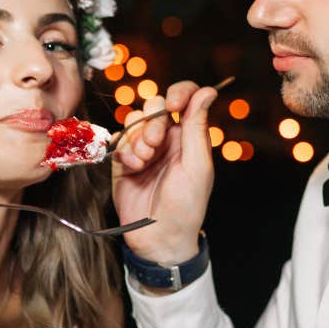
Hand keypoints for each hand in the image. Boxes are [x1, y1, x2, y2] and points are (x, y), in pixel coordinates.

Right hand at [111, 81, 216, 264]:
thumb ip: (197, 127)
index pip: (185, 98)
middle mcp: (168, 138)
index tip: (173, 107)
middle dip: (152, 122)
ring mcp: (145, 148)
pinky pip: (119, 140)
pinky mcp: (124, 161)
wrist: (158, 236)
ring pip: (134, 120)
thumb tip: (209, 91)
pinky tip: (133, 169)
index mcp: (189, 136)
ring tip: (143, 162)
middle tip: (154, 146)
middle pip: (155, 105)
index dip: (177, 94)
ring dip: (137, 138)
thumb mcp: (197, 165)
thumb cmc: (186, 205)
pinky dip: (125, 151)